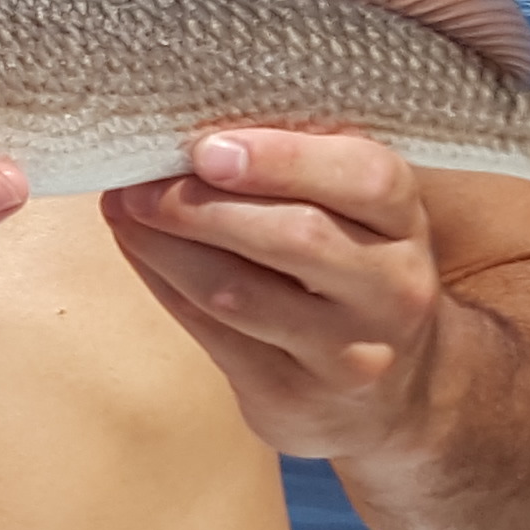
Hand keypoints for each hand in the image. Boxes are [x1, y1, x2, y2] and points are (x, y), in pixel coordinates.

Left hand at [101, 127, 449, 460]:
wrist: (389, 398)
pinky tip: (140, 252)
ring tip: (124, 208)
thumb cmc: (349, 275)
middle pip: (297, 236)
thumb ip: (296, 174)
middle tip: (138, 180)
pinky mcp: (294, 397)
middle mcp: (392, 289)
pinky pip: (214, 336)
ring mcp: (349, 353)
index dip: (285, 158)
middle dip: (203, 203)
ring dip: (168, 246)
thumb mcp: (354, 218)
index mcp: (406, 223)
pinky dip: (166, 285)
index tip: (207, 147)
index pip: (366, 178)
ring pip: (241, 292)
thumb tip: (186, 131)